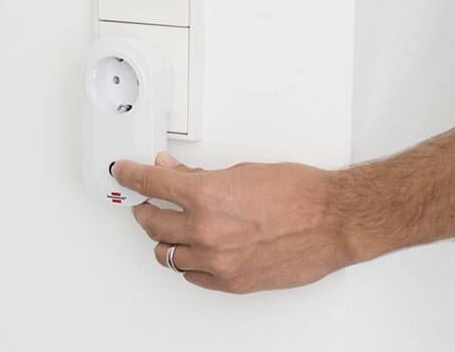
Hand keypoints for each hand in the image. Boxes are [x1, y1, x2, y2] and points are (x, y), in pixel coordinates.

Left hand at [111, 153, 353, 293]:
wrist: (332, 221)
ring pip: (167, 254)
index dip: (129, 176)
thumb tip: (171, 172)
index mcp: (206, 197)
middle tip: (146, 202)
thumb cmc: (297, 192)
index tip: (121, 173)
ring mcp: (217, 261)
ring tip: (171, 227)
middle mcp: (206, 231)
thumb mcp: (240, 172)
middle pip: (151, 223)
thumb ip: (198, 176)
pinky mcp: (231, 282)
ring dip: (163, 239)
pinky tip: (192, 250)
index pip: (149, 185)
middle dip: (144, 209)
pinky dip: (186, 262)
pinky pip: (191, 275)